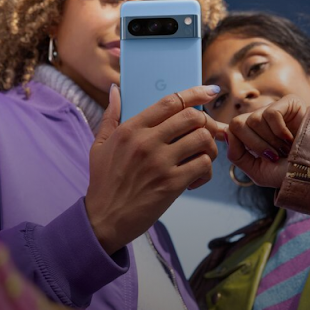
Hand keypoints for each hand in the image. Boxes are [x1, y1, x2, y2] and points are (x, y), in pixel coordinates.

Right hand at [86, 85, 224, 254]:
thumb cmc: (103, 182)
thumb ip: (110, 116)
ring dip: (208, 147)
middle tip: (207, 133)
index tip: (210, 92)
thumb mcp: (99, 145)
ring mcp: (160, 162)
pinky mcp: (171, 184)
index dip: (195, 93)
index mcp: (130, 129)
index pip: (170, 101)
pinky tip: (194, 179)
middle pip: (192, 117)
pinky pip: (203, 165)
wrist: (104, 218)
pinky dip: (206, 171)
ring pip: (202, 139)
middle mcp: (146, 141)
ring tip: (200, 157)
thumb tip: (115, 90)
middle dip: (206, 122)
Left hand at [225, 94, 306, 187]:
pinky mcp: (287, 103)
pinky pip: (270, 114)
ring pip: (253, 120)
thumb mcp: (257, 171)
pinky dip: (279, 131)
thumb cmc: (289, 173)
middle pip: (236, 124)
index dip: (218, 129)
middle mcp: (258, 121)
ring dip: (269, 140)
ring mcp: (272, 110)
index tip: (213, 132)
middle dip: (252, 144)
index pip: (228, 128)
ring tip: (284, 148)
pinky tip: (290, 138)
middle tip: (271, 154)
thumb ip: (237, 155)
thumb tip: (225, 134)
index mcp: (249, 137)